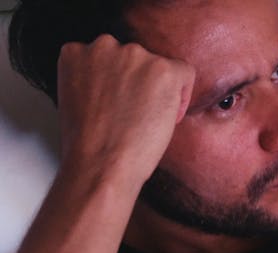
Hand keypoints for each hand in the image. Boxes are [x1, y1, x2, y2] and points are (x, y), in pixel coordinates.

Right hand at [57, 34, 194, 186]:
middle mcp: (104, 46)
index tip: (121, 106)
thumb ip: (97, 80)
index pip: (110, 57)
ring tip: (147, 122)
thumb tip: (125, 81)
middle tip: (135, 117)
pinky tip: (169, 117)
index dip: (120, 85)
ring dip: (159, 91)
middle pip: (136, 60)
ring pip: (160, 67)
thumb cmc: (89, 145)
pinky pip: (185, 73)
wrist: (99, 166)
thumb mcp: (79, 100)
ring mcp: (134, 55)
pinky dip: (183, 95)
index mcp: (77, 53)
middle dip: (140, 86)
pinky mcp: (162, 69)